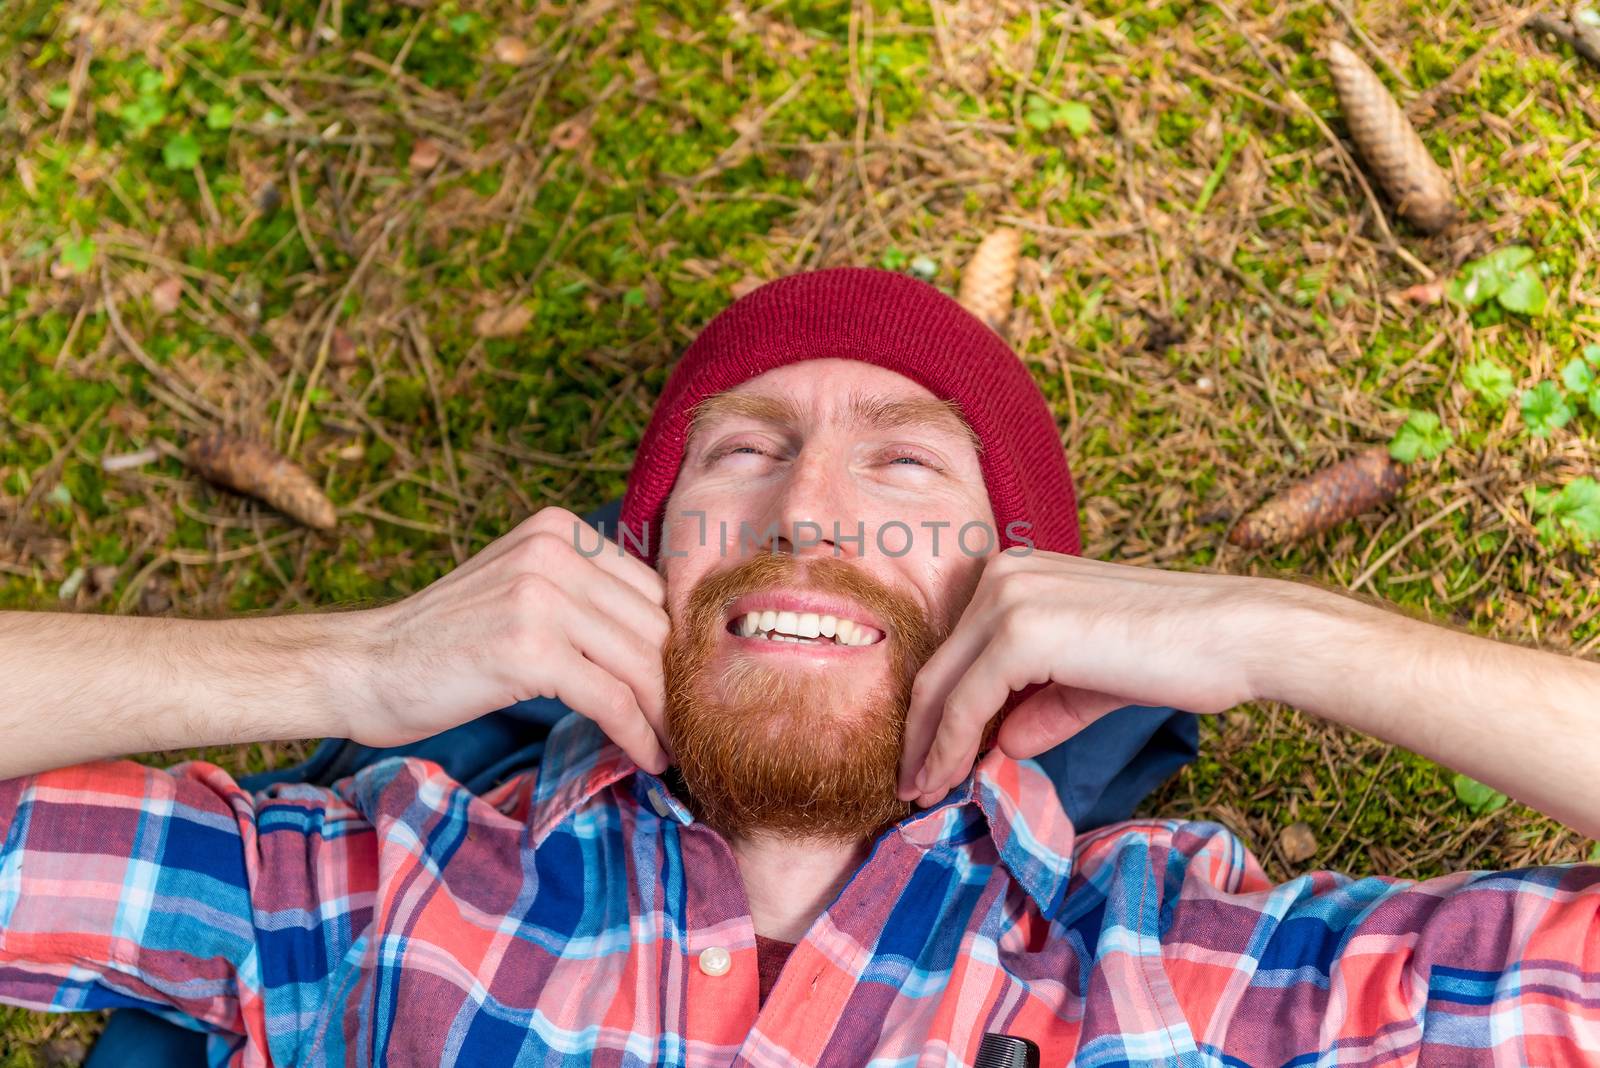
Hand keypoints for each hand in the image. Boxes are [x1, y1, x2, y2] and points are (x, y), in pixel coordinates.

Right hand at [347, 507, 671, 773]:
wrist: (366, 667)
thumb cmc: (445, 642)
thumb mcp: (521, 591)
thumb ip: (583, 597)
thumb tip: (665, 642)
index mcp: (559, 530)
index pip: (650, 589)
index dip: (672, 645)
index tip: (684, 688)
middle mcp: (555, 550)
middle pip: (653, 625)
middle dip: (674, 682)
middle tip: (689, 725)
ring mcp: (540, 596)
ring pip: (640, 663)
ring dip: (664, 714)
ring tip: (673, 746)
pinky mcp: (529, 649)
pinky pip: (612, 698)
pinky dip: (637, 733)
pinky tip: (646, 757)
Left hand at [896, 550, 1275, 806]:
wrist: (1235, 635)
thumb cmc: (1175, 653)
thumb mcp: (1090, 682)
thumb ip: (1042, 705)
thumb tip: (1003, 746)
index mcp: (1016, 574)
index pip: (956, 651)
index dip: (936, 710)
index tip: (927, 760)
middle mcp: (1002, 575)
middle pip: (938, 668)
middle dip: (921, 733)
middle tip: (912, 786)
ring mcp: (1008, 599)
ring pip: (944, 688)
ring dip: (931, 748)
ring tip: (924, 793)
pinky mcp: (1021, 632)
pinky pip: (968, 702)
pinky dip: (952, 747)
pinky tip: (950, 780)